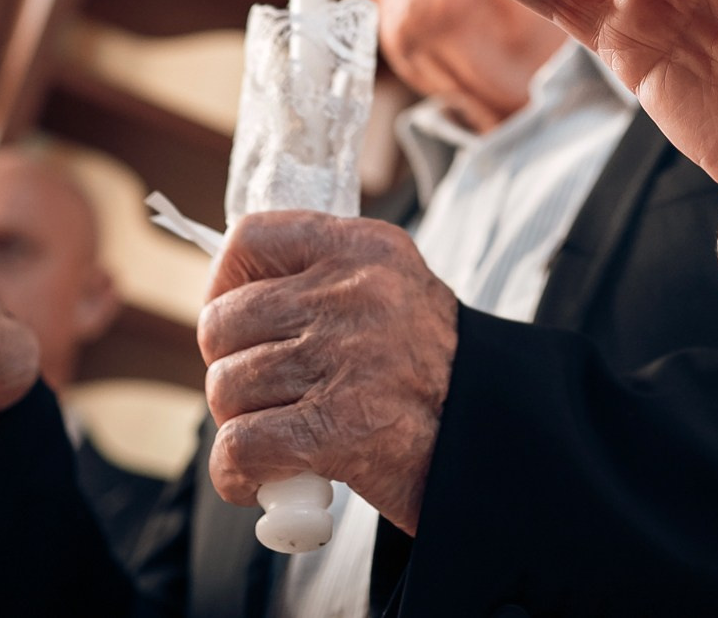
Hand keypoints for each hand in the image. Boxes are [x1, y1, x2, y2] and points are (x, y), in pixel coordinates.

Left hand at [198, 213, 456, 533]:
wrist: (493, 437)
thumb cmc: (432, 372)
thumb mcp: (393, 290)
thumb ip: (324, 282)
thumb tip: (232, 299)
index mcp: (365, 249)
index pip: (250, 240)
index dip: (224, 286)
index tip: (236, 322)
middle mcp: (353, 294)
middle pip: (224, 323)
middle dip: (230, 367)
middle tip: (263, 393)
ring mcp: (343, 359)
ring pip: (226, 388)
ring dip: (240, 424)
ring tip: (275, 436)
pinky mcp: (335, 427)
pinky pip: (239, 446)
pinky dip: (238, 472)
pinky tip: (262, 478)